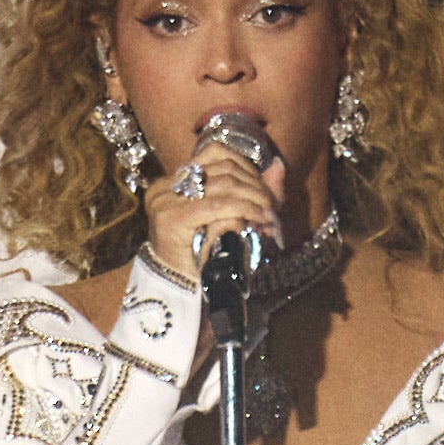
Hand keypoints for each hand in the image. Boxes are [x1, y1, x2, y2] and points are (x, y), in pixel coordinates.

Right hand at [134, 125, 287, 284]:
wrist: (180, 291)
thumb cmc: (206, 255)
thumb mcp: (234, 217)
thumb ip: (256, 191)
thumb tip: (278, 165)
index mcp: (174, 180)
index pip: (215, 153)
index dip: (246, 167)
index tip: (265, 190)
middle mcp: (165, 185)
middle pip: (223, 169)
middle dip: (255, 186)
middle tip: (273, 206)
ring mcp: (165, 201)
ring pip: (224, 184)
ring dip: (254, 198)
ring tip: (269, 215)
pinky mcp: (172, 219)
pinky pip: (217, 206)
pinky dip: (243, 210)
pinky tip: (258, 220)